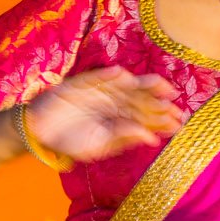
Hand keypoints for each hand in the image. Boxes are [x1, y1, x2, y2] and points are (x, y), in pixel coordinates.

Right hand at [23, 66, 184, 166]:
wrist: (40, 131)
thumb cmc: (70, 142)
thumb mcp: (99, 146)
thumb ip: (123, 139)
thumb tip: (152, 138)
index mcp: (120, 121)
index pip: (145, 119)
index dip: (162, 120)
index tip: (179, 122)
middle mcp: (114, 104)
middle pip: (141, 101)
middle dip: (159, 104)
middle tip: (175, 106)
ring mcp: (100, 92)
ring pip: (127, 86)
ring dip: (144, 85)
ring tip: (161, 85)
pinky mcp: (83, 83)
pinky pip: (97, 77)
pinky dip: (107, 75)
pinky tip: (121, 75)